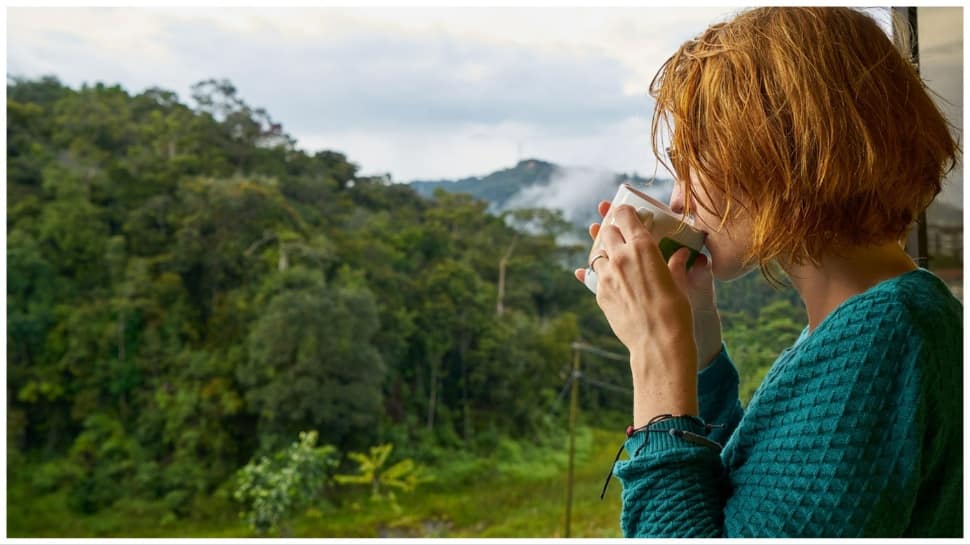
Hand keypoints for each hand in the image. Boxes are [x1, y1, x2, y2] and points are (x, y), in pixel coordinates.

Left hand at [575, 201, 722, 369]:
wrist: (658, 343)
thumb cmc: (676, 312)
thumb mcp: (679, 283)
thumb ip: (675, 265)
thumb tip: (681, 255)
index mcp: (643, 246)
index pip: (624, 215)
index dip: (624, 212)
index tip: (627, 213)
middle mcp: (620, 256)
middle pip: (607, 231)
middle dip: (613, 231)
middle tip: (621, 236)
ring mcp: (606, 275)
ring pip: (597, 254)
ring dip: (605, 253)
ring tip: (616, 259)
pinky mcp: (599, 293)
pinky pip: (595, 277)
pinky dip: (602, 274)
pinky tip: (610, 278)